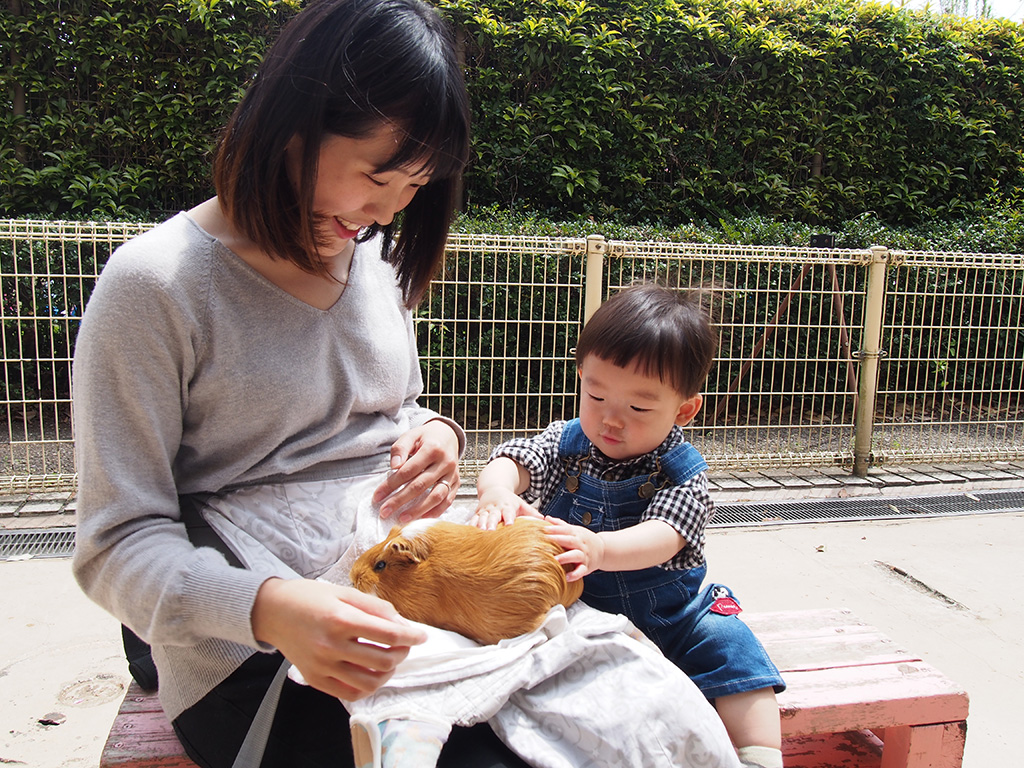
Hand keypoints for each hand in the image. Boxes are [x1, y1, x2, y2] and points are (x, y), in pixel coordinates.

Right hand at [251, 577, 426, 701]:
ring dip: (388, 672)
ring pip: (370, 682)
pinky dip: (368, 687)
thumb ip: (376, 608)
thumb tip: (402, 625)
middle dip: (402, 654)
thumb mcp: (344, 592)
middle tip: (404, 645)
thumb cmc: (310, 597)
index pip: (388, 635)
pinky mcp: (315, 679)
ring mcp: (322, 665)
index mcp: (341, 619)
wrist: (273, 611)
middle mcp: (331, 645)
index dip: (411, 636)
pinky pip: (350, 693)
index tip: (421, 636)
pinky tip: (371, 673)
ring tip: (389, 660)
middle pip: (383, 660)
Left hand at [373, 420, 459, 521]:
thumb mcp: (411, 435)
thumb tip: (394, 466)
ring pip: (436, 496)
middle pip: (420, 485)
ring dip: (418, 510)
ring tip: (402, 519)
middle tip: (384, 511)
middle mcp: (445, 462)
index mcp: (432, 449)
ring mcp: (453, 474)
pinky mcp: (457, 483)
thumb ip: (400, 449)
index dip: (391, 485)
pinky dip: (435, 512)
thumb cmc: (426, 437)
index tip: (377, 497)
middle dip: (400, 500)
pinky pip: (447, 501)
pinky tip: (422, 518)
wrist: (448, 435)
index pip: (408, 471)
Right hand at [471, 487, 541, 528]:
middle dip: (491, 523)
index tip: (510, 524)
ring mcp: (485, 511)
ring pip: (481, 518)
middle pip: (493, 516)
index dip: (509, 518)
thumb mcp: (521, 503)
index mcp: (507, 506)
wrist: (493, 489)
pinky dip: (470, 526)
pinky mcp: (477, 513)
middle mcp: (495, 508)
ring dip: (480, 525)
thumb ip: (532, 512)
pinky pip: (473, 520)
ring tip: (479, 532)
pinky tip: (468, 533)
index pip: (508, 512)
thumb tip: (544, 520)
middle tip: (491, 531)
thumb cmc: (509, 500)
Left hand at [544, 516, 604, 581]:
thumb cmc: (584, 539)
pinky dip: (575, 574)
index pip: (566, 530)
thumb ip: (560, 525)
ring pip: (575, 555)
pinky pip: (581, 571)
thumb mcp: (575, 530)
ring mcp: (584, 556)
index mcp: (576, 534)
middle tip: (546, 539)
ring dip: (566, 557)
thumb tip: (547, 518)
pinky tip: (567, 577)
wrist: (603, 550)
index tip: (544, 529)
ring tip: (555, 560)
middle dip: (558, 539)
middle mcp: (580, 544)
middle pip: (570, 540)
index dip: (555, 529)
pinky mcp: (586, 567)